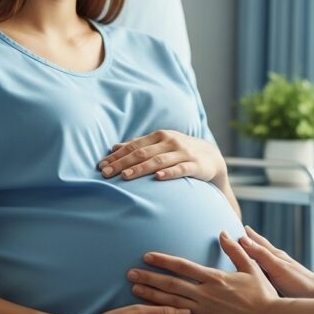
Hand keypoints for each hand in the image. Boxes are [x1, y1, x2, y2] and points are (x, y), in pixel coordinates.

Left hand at [98, 130, 226, 183]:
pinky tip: (158, 177)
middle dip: (122, 163)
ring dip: (140, 168)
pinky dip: (169, 173)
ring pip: (158, 161)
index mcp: (159, 136)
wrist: (211, 157)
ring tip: (125, 177)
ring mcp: (183, 153)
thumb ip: (139, 146)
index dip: (117, 156)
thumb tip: (113, 147)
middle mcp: (170, 142)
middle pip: (142, 153)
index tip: (102, 166)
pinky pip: (181, 169)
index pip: (134, 146)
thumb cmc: (180, 151)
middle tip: (106, 173)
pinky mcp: (195, 165)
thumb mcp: (160, 145)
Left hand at [127, 231, 279, 313]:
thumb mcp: (251, 267)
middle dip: (149, 278)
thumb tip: (224, 232)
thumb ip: (235, 250)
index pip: (182, 266)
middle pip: (171, 285)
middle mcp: (206, 295)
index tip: (147, 256)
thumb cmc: (262, 294)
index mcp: (214, 278)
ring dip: (151, 296)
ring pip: (171, 304)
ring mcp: (204, 313)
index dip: (163, 260)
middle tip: (130, 273)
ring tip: (135, 290)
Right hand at [238, 226, 313, 297]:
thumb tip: (243, 239)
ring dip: (252, 255)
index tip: (233, 228)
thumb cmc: (299, 283)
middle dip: (248, 242)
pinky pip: (265, 271)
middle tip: (237, 235)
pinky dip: (258, 268)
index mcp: (275, 255)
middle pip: (259, 248)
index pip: (257, 241)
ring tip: (244, 252)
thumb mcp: (277, 268)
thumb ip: (261, 255)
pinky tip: (258, 273)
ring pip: (262, 260)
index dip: (246, 235)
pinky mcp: (282, 282)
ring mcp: (280, 271)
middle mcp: (277, 261)